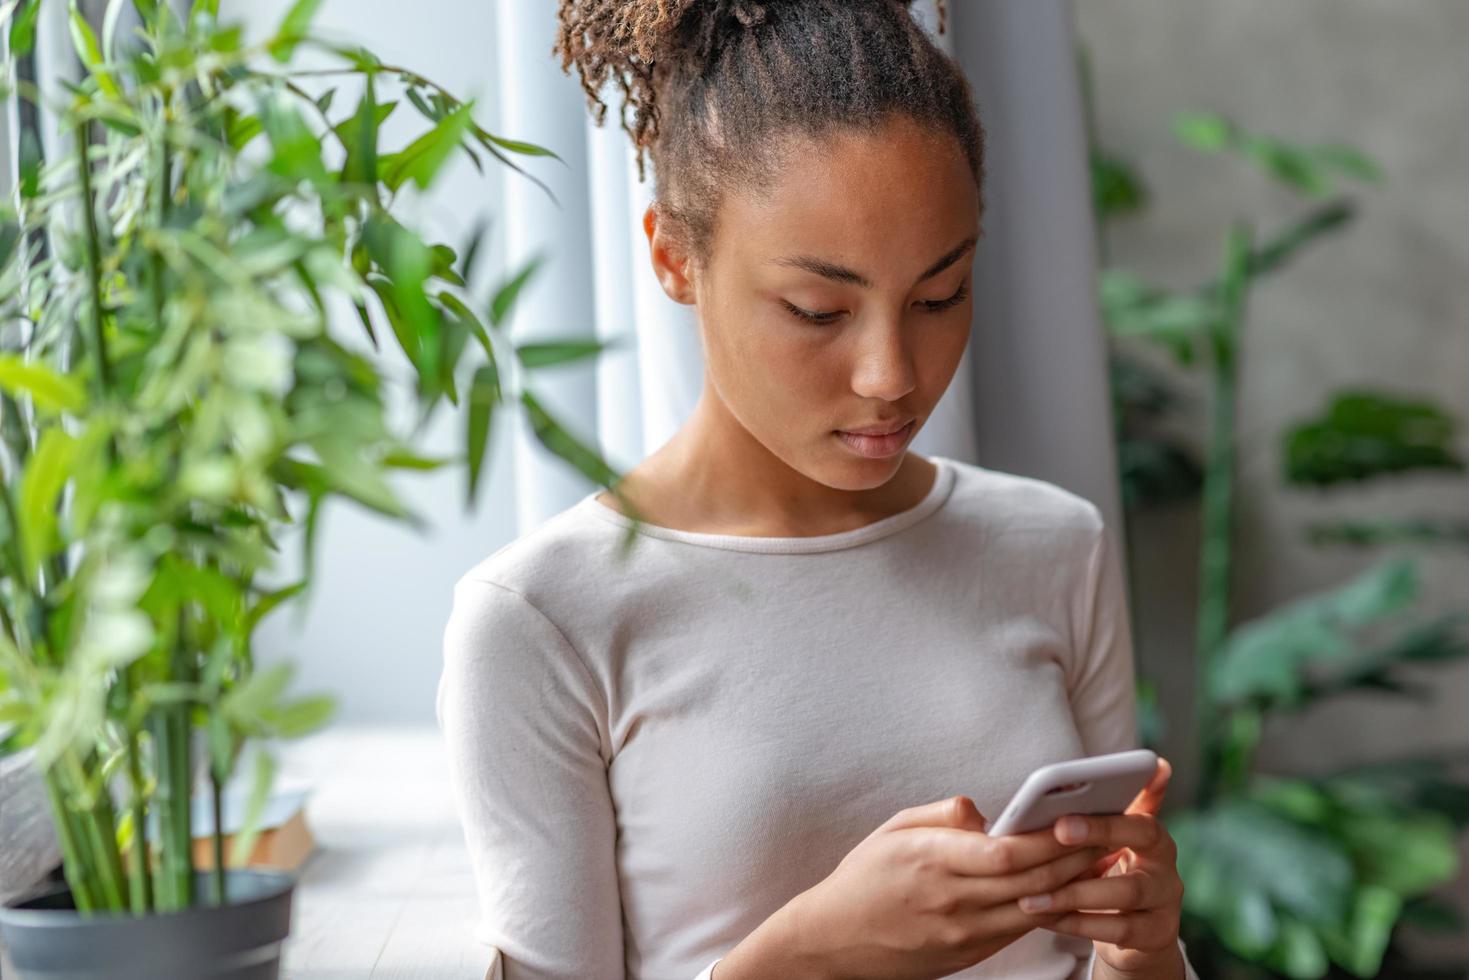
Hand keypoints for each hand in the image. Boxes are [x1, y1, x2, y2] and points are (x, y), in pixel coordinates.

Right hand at [717, 795, 1110, 979]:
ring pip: (1034, 908)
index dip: (1049, 837)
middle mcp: (953, 899)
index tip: (1078, 816)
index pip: (1007, 852)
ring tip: (1101, 861)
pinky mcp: (969, 953)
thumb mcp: (894, 828)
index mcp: (933, 859)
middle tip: (1108, 834)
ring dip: (1072, 886)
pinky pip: (1020, 929)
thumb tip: (987, 812)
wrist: (837, 938)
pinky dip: (1050, 908)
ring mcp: (963, 932)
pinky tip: (1069, 889)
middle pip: (1031, 880)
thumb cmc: (865, 875)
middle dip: (1075, 857)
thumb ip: (944, 814)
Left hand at [1015, 757, 1185, 976]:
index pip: (1138, 814)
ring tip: (1031, 897)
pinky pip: (1116, 929)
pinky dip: (1076, 923)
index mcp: (1152, 835)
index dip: (1106, 815)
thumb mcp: (1104, 848)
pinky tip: (1045, 918)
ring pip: (1126, 892)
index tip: (1065, 815)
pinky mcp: (1157, 935)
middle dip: (1097, 834)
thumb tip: (1050, 786)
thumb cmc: (1110, 877)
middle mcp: (1166, 864)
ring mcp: (1166, 901)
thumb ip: (1088, 818)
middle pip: (1140, 842)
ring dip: (1074, 892)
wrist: (1137, 936)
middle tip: (1055, 834)